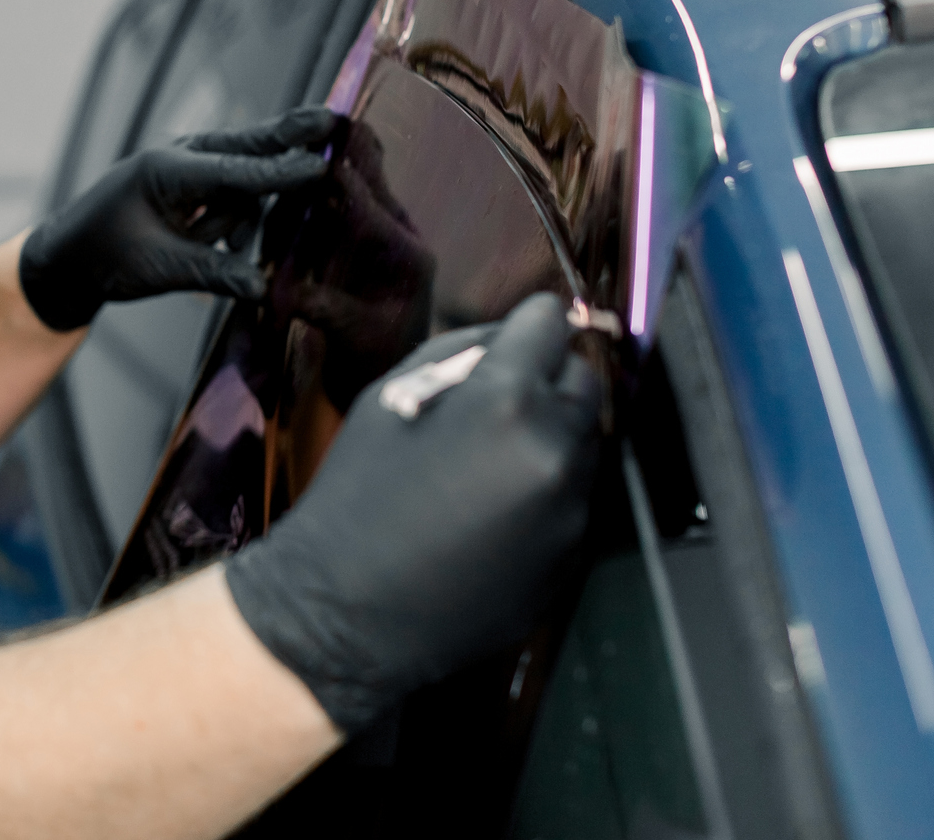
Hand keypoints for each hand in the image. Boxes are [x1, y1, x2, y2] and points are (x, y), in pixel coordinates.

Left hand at [17, 106, 337, 331]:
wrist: (69, 257)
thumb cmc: (102, 255)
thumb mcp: (157, 269)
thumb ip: (213, 273)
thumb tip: (264, 288)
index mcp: (167, 170)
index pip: (235, 170)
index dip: (280, 172)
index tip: (321, 167)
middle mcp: (183, 160)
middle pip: (250, 147)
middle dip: (291, 135)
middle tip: (335, 119)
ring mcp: (192, 171)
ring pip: (246, 184)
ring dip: (247, 214)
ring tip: (205, 241)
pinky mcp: (199, 188)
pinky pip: (237, 199)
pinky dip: (239, 221)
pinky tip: (229, 249)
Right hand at [223, 293, 600, 732]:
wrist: (348, 610)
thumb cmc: (357, 495)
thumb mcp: (390, 396)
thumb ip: (460, 351)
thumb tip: (516, 330)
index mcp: (503, 401)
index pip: (551, 326)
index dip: (533, 323)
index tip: (523, 330)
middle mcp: (553, 450)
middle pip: (585, 381)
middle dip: (549, 377)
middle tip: (499, 396)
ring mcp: (571, 510)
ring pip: (585, 441)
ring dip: (551, 434)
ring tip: (489, 459)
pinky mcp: (573, 557)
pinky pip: (575, 499)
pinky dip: (547, 489)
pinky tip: (493, 508)